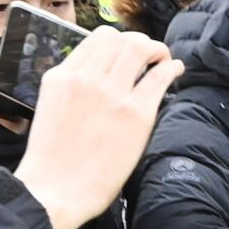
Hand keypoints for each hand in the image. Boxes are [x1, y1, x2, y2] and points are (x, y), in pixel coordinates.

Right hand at [14, 27, 183, 228]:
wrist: (57, 189)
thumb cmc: (54, 159)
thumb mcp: (51, 108)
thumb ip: (72, 89)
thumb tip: (96, 77)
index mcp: (62, 77)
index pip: (96, 39)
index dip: (118, 40)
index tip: (127, 51)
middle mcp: (87, 78)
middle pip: (120, 39)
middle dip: (139, 41)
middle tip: (150, 54)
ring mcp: (112, 94)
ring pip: (140, 49)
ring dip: (157, 49)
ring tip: (164, 59)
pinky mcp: (137, 114)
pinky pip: (160, 77)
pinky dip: (172, 67)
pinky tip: (176, 70)